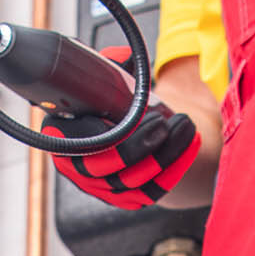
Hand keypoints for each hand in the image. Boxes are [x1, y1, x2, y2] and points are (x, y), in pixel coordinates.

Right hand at [43, 46, 200, 209]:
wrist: (133, 129)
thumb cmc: (114, 101)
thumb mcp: (107, 78)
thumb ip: (109, 64)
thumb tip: (125, 55)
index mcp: (61, 138)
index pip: (72, 145)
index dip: (97, 135)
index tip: (127, 116)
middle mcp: (77, 170)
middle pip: (104, 168)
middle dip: (138, 146)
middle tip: (163, 122)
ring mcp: (102, 189)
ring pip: (133, 181)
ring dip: (165, 154)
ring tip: (185, 125)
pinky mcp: (128, 200)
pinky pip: (152, 191)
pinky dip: (175, 169)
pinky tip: (192, 145)